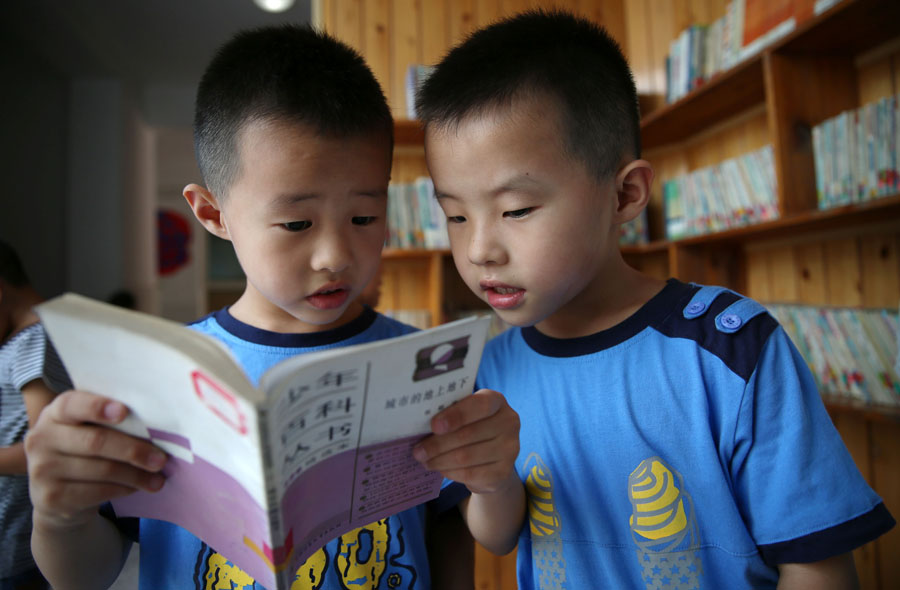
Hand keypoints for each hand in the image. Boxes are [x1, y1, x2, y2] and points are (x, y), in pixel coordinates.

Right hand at [25, 389, 167, 528]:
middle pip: (95, 441)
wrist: (56, 494)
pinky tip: (138, 487)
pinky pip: (98, 492)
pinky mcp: (52, 498)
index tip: (124, 412)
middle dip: (134, 450)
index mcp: (55, 413)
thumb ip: (109, 421)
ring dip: (136, 475)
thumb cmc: (83, 451)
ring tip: (157, 478)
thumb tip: (157, 424)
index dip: (97, 407)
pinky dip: (124, 489)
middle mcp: (42, 439)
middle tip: (161, 459)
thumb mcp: (87, 429)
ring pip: (103, 470)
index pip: (72, 405)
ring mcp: (42, 470)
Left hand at [413, 389, 519, 493]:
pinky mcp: (503, 472)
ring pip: (466, 457)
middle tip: (418, 451)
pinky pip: (470, 474)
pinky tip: (440, 469)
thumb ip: (449, 415)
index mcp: (496, 401)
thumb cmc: (471, 429)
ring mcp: (510, 449)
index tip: (434, 426)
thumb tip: (418, 424)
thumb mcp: (464, 416)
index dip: (456, 415)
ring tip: (425, 461)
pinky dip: (450, 472)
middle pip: (468, 434)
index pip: (479, 405)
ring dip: (440, 461)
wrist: (493, 458)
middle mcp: (509, 422)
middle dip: (438, 444)